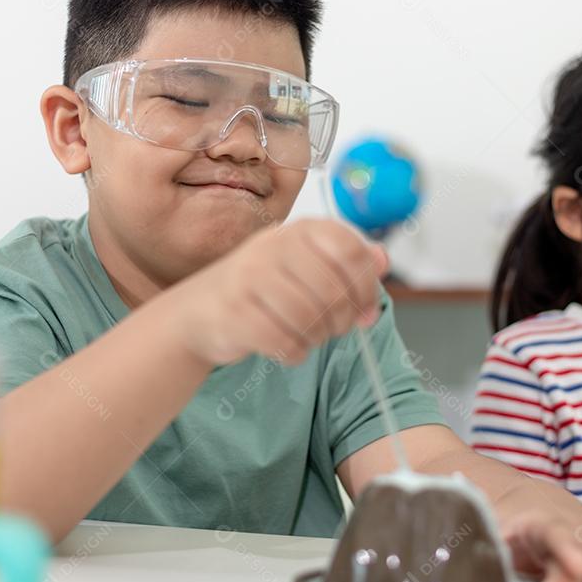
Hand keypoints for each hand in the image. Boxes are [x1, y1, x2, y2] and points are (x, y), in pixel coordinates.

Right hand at [176, 219, 387, 366]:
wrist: (199, 311)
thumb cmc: (261, 289)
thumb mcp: (305, 266)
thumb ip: (346, 262)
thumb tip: (382, 260)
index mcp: (299, 229)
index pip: (350, 249)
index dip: (366, 285)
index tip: (366, 309)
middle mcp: (274, 245)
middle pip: (335, 289)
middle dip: (343, 320)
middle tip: (335, 328)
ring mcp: (250, 276)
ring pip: (311, 319)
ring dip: (318, 337)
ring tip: (309, 336)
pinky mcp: (235, 311)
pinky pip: (284, 341)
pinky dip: (295, 352)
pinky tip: (289, 347)